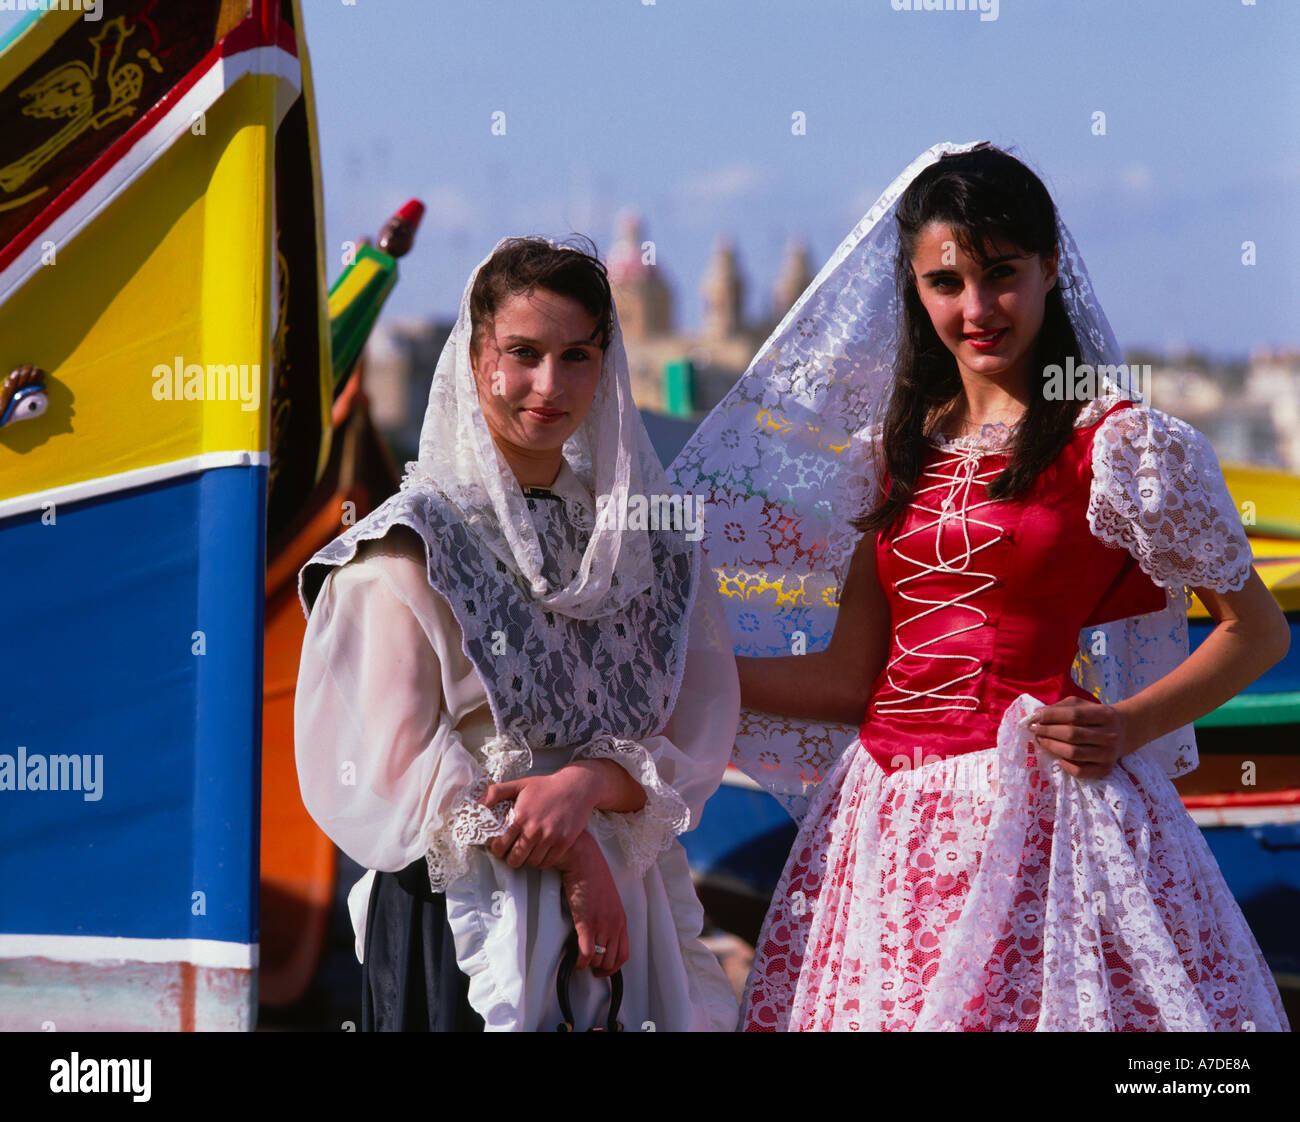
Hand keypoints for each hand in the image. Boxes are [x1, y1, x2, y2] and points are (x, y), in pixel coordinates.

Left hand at [480, 768, 599, 869]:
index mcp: (520, 817)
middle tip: (513, 851)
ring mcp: (550, 837)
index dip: (497, 849)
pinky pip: (547, 862)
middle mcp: (534, 829)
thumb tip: (477, 805)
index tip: (500, 846)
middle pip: (514, 859)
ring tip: (528, 849)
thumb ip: (495, 793)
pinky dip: (543, 860)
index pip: (500, 846)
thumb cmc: (546, 786)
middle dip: (510, 857)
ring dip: (527, 859)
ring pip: (531, 863)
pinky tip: (541, 849)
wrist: (576, 786)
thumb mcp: (519, 785)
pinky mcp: (564, 842)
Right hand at [554, 833, 627, 977]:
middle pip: (612, 961)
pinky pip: (586, 953)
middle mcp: (615, 925)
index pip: (624, 953)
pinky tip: (576, 961)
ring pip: (599, 960)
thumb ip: (608, 917)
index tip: (604, 969)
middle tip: (590, 968)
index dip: (614, 967)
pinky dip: (580, 962)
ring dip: (589, 965)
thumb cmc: (592, 876)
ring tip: (582, 961)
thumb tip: (600, 932)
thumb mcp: (608, 899)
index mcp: (621, 919)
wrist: (583, 861)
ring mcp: (602, 925)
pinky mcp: (587, 923)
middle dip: (601, 969)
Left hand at [1028, 696, 1133, 778]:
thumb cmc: (1094, 717)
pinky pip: (1080, 772)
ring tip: (1041, 740)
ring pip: (1073, 753)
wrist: (1123, 732)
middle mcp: (1110, 735)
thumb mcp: (1082, 705)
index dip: (1052, 715)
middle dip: (1048, 731)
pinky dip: (1065, 765)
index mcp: (1105, 714)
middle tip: (1034, 730)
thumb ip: (1061, 707)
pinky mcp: (1105, 769)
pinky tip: (1059, 758)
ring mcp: (1108, 754)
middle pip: (1072, 734)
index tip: (1035, 717)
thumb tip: (1036, 716)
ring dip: (1051, 746)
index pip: (1075, 714)